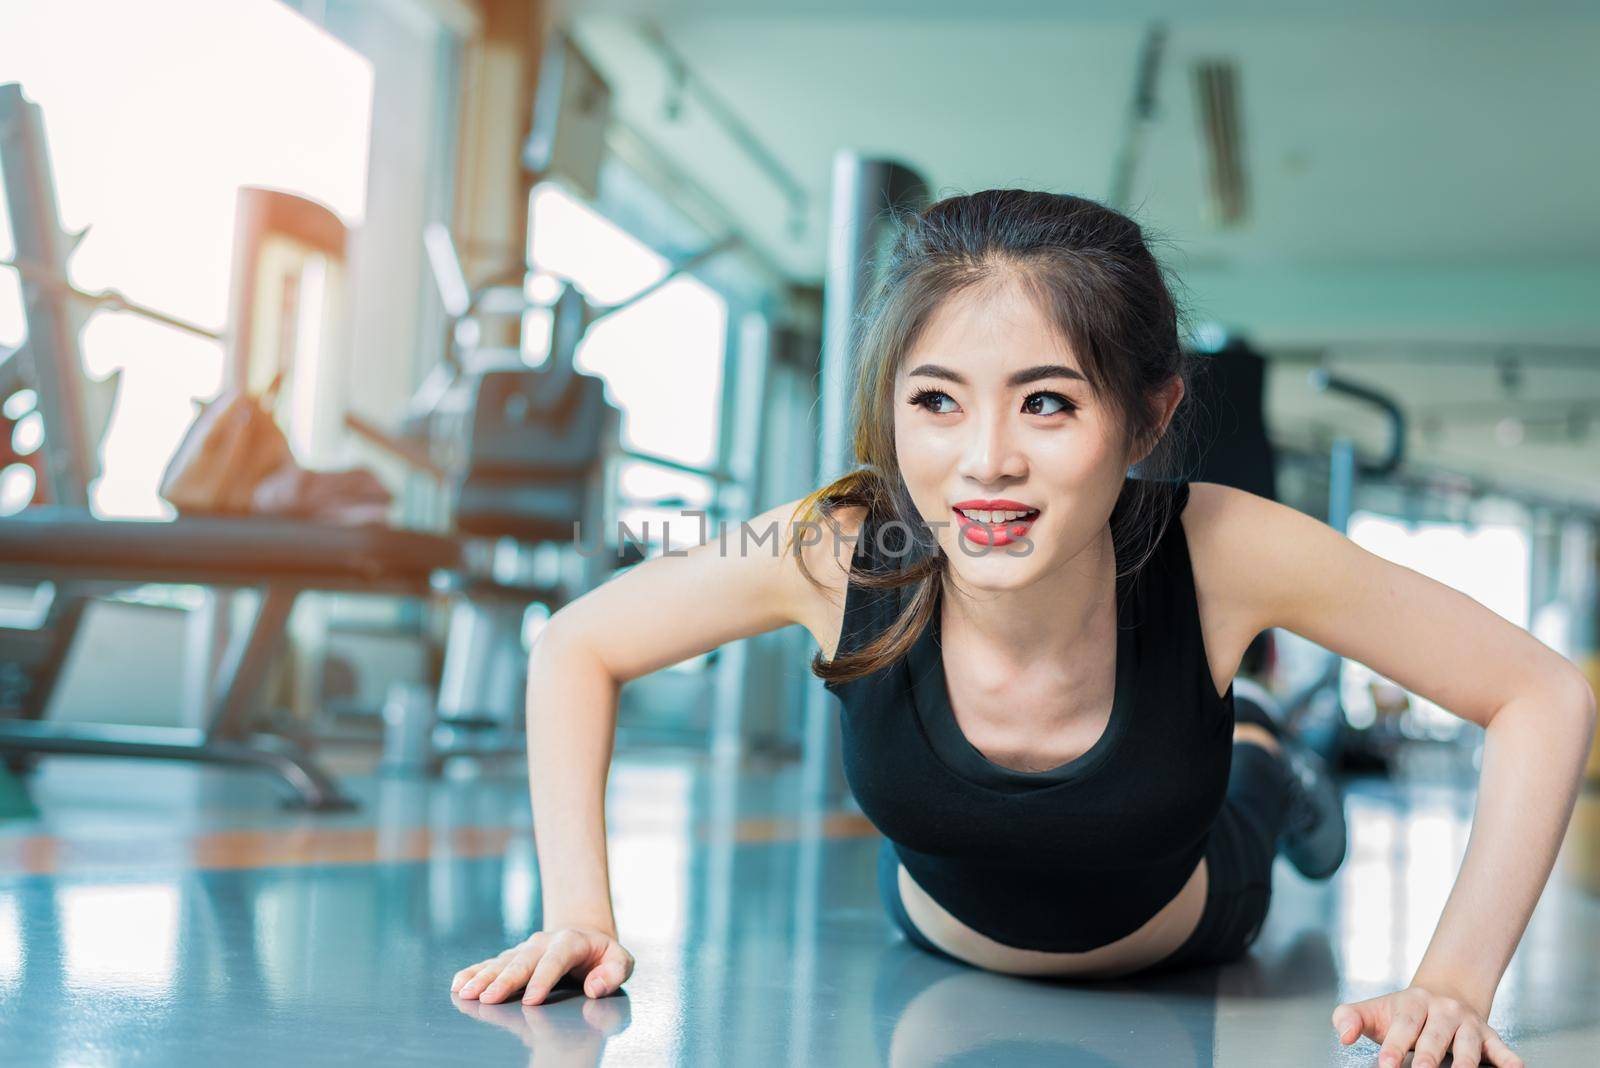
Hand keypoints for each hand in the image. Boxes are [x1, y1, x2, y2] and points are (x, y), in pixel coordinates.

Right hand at [451, 926, 634, 1005]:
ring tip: (465, 992)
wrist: (584, 935)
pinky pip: (490, 963)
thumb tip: (594, 987)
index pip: (556, 960)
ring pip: (502, 962)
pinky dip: (474, 972)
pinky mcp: (513, 957)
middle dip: (504, 980)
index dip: (543, 979)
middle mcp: (543, 943)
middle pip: (522, 961)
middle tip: (487, 998)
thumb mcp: (620, 961)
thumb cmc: (603, 956)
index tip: (531, 1001)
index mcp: (571, 942)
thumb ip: (613, 973)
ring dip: (483, 977)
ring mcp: (525, 949)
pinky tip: (459, 982)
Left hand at [1332, 985, 1521, 1067]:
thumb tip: (1343, 1036)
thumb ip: (1350, 1018)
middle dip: (1428, 1057)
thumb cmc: (1403, 1013)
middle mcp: (1443, 1011)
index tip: (1385, 1065)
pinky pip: (1500, 1048)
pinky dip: (1508, 1058)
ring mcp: (1467, 1023)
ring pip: (1467, 1044)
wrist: (1443, 994)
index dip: (1394, 1046)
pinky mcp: (1488, 1037)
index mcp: (1412, 1003)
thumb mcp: (1374, 1010)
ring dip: (1465, 1062)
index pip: (1403, 1025)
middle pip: (1435, 1036)